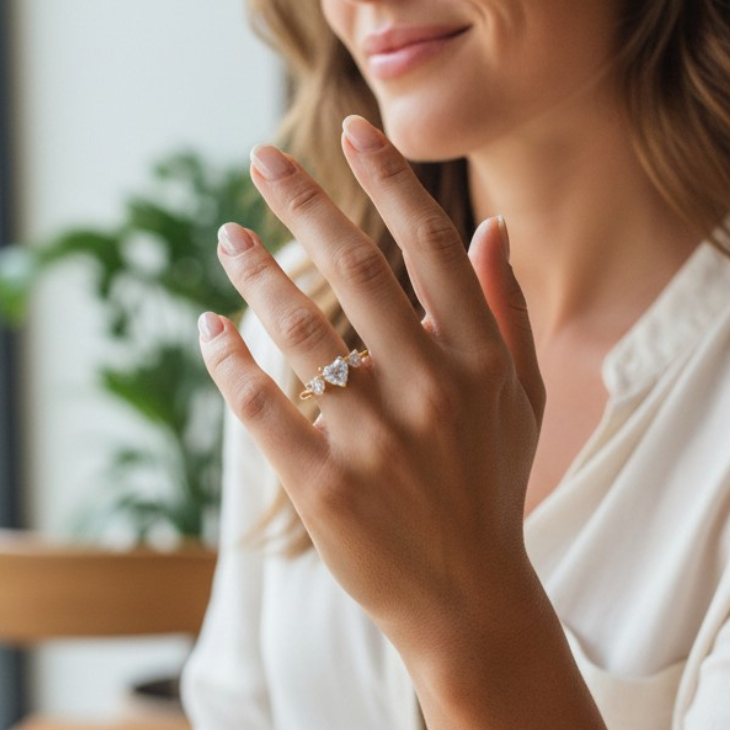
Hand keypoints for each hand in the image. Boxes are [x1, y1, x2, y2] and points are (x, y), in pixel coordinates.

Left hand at [198, 116, 544, 660]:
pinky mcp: (324, 488)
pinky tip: (209, 327)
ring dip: (255, 273)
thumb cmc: (492, 485)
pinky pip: (262, 406)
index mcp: (480, 360)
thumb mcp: (520, 397)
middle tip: (261, 157)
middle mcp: (430, 391)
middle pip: (356, 269)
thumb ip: (505, 309)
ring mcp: (375, 441)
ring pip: (300, 332)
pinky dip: (229, 361)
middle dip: (303, 200)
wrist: (469, 599)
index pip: (430, 246)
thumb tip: (492, 228)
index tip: (353, 131)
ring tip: (226, 236)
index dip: (389, 179)